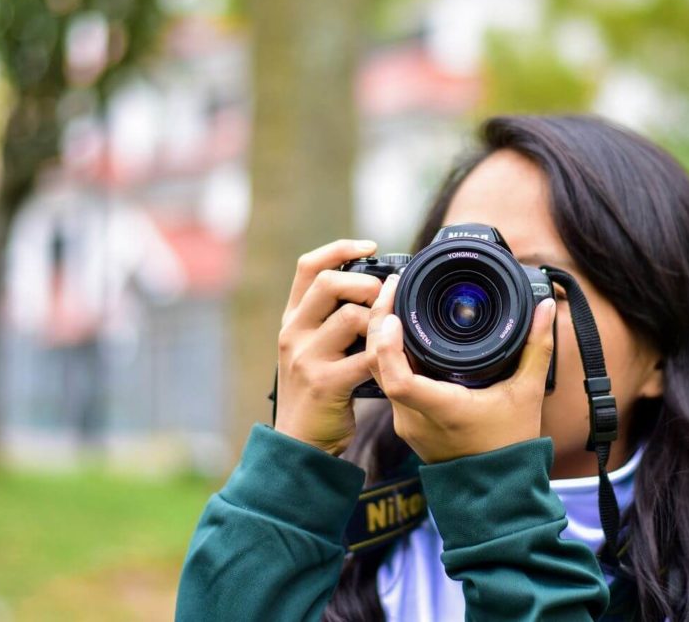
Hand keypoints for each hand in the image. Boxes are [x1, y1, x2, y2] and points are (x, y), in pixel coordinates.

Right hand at [274, 239, 381, 454]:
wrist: (300, 442)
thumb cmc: (319, 391)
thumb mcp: (315, 348)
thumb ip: (334, 320)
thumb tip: (379, 288)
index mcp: (293, 319)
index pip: (308, 266)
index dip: (340, 248)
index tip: (370, 246)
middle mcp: (293, 332)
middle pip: (328, 282)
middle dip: (366, 282)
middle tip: (386, 297)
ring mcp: (306, 357)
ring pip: (351, 317)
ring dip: (379, 321)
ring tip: (391, 333)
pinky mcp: (324, 383)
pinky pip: (366, 357)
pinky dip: (386, 354)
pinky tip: (395, 358)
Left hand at [367, 274, 556, 463]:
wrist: (497, 491)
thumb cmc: (510, 447)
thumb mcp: (527, 392)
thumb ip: (536, 347)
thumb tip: (544, 308)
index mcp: (441, 409)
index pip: (398, 379)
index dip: (388, 345)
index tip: (395, 315)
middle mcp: (415, 418)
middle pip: (378, 367)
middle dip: (380, 323)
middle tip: (393, 288)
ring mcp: (407, 423)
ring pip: (379, 374)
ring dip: (382, 338)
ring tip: (395, 303)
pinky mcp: (407, 424)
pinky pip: (388, 384)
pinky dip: (390, 356)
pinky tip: (401, 335)